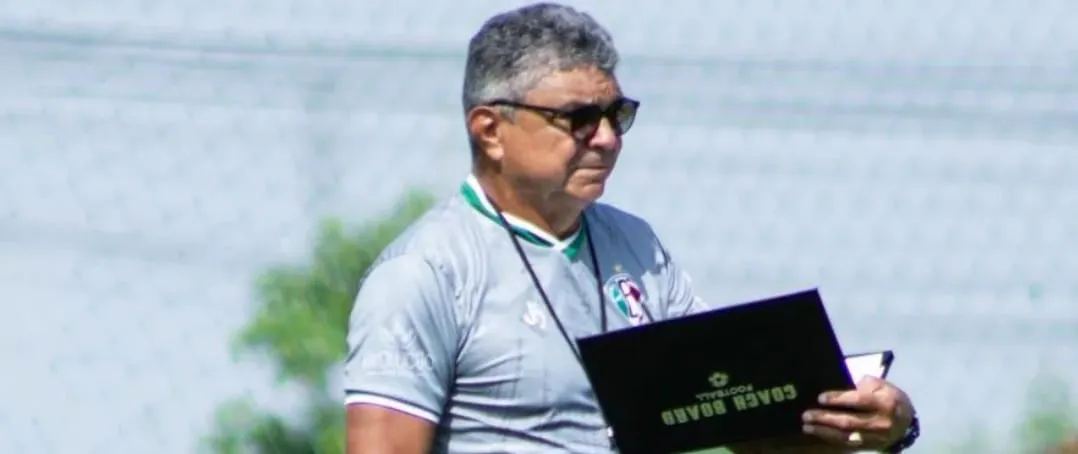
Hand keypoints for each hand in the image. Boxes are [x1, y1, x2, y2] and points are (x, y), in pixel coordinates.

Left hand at [800, 375, 914, 450]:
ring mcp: (875, 437)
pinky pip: (848, 444)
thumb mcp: (881, 385)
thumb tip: (839, 385)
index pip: (859, 400)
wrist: (907, 422)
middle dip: (825, 418)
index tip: (820, 398)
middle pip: (849, 421)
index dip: (838, 399)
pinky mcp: (870, 446)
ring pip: (846, 436)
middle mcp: (880, 422)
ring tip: (807, 426)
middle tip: (807, 415)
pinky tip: (819, 434)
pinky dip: (831, 440)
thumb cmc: (889, 397)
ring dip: (824, 432)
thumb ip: (862, 384)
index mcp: (884, 402)